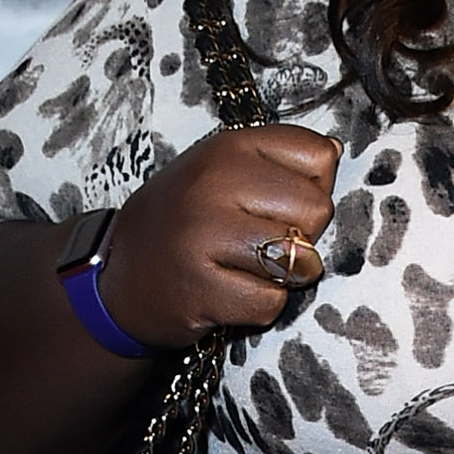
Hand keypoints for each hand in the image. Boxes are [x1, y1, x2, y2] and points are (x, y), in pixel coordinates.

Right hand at [96, 125, 341, 351]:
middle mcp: (213, 183)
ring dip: (282, 276)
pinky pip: (271, 303)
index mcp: (227, 146)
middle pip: (317, 210)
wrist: (119, 277)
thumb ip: (275, 160)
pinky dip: (259, 307)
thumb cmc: (182, 222)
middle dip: (300, 235)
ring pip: (299, 260)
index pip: (318, 156)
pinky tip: (229, 292)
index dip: (310, 186)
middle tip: (259, 243)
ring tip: (244, 268)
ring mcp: (203, 235)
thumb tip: (335, 153)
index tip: (276, 202)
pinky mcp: (201, 288)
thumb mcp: (219, 170)